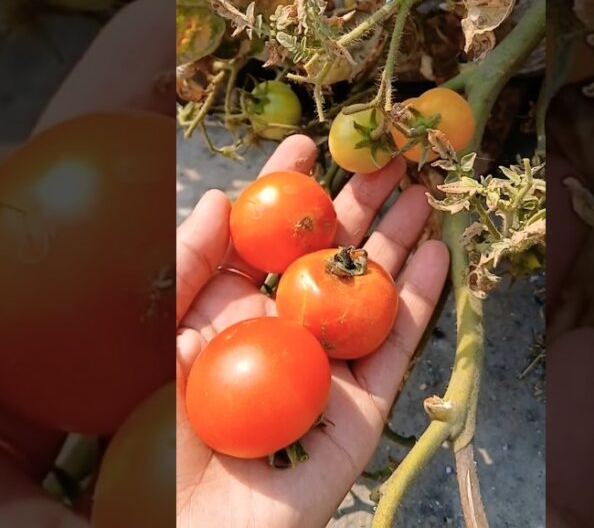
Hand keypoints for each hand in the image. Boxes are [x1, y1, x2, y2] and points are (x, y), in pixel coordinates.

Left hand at [176, 142, 449, 526]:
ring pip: (373, 295)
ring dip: (400, 241)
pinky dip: (422, 304)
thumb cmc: (156, 450)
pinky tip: (438, 256)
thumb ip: (183, 270)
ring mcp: (327, 371)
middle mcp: (285, 334)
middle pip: (330, 258)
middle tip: (388, 152)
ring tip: (425, 189)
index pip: (266, 240)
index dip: (286, 193)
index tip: (307, 143)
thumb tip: (211, 200)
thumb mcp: (155, 343)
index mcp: (230, 315)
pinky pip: (397, 350)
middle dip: (359, 203)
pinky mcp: (361, 412)